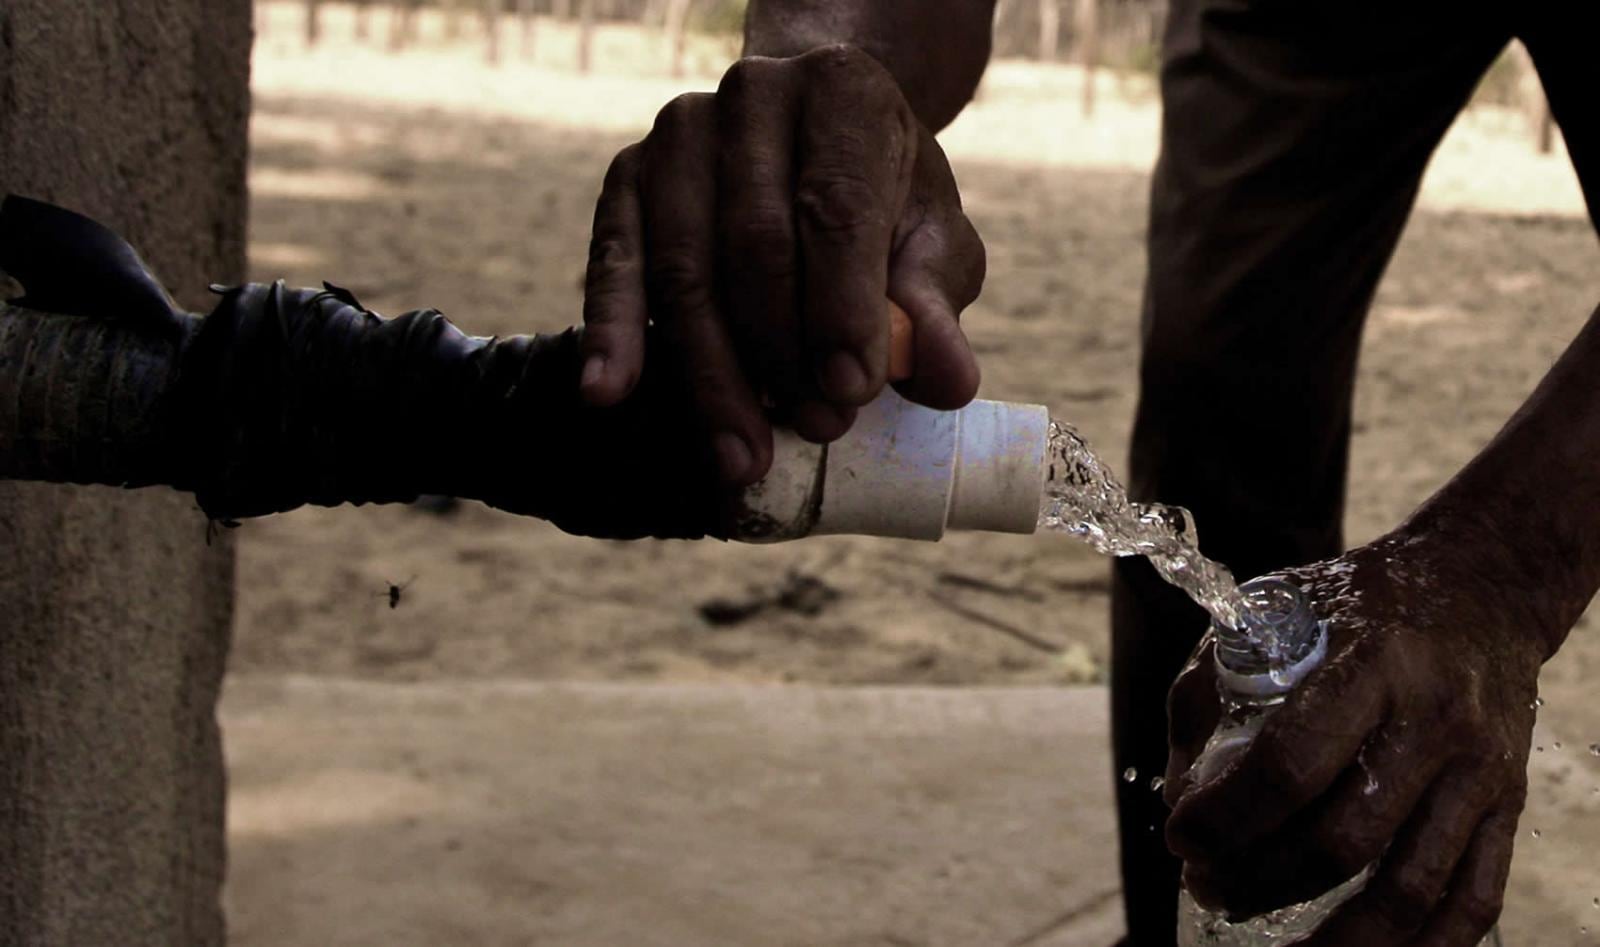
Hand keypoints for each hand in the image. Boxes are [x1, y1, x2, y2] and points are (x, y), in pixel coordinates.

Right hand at [578, 44, 984, 484]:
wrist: (815, 141)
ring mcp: (678, 135)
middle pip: (753, 244)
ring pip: (683, 268)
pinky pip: (614, 265)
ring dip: (711, 374)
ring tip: (741, 456)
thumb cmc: (884, 206)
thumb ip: (934, 308)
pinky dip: (610, 334)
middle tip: (815, 429)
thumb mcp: (932, 244)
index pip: (834, 208)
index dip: (841, 308)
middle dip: (781, 353)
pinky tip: (607, 394)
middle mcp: (753, 97)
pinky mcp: (626, 179)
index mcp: (842, 94)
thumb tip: (947, 382)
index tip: (853, 391)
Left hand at [1163, 531, 1545, 945]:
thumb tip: (1180, 802)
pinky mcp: (1509, 805)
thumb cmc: (1351, 607)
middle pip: (1344, 838)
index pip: (1292, 763)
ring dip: (1331, 939)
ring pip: (1408, 887)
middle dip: (1259, 879)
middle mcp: (1434, 721)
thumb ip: (1207, 703)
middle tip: (1207, 887)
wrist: (1477, 587)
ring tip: (1267, 944)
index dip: (1227, 817)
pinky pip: (1472, 900)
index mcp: (1369, 664)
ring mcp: (1480, 771)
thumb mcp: (1262, 619)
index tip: (1182, 837)